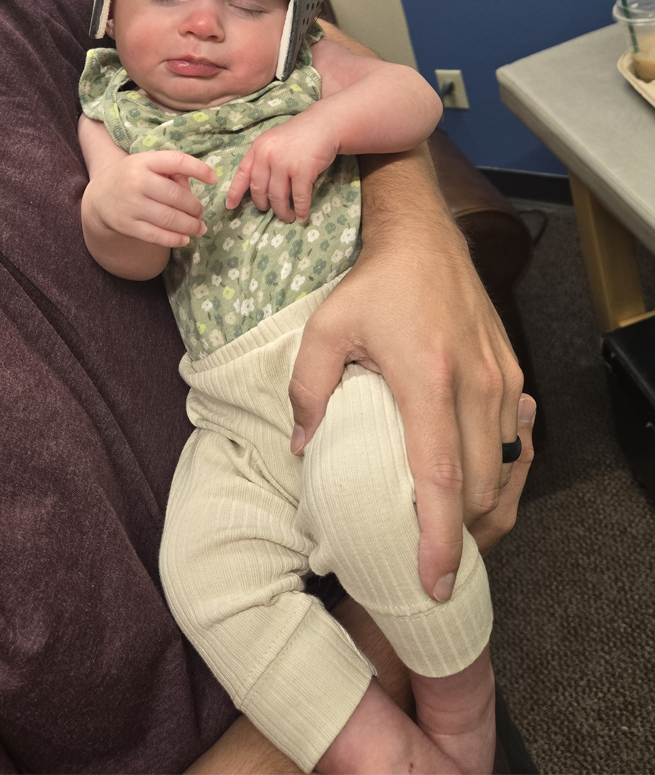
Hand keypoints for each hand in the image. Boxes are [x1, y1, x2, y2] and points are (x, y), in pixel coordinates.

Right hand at [86, 149, 216, 247]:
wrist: (100, 195)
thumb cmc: (134, 177)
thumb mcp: (148, 165)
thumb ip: (172, 173)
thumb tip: (192, 191)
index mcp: (145, 161)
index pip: (177, 161)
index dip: (199, 169)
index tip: (214, 179)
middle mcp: (136, 181)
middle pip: (176, 196)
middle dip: (195, 207)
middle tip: (201, 212)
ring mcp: (131, 205)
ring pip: (169, 218)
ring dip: (190, 225)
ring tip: (200, 228)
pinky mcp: (127, 225)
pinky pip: (156, 236)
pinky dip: (175, 239)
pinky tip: (185, 239)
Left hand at [226, 113, 339, 222]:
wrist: (324, 124)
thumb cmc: (298, 135)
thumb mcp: (273, 142)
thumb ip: (263, 159)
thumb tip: (255, 188)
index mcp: (258, 148)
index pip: (242, 173)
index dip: (234, 192)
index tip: (230, 206)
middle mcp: (268, 155)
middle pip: (259, 190)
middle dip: (263, 205)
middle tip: (268, 211)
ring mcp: (285, 163)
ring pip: (277, 197)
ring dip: (282, 212)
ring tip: (287, 217)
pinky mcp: (303, 170)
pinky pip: (299, 197)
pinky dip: (300, 210)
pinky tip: (301, 216)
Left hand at [288, 150, 524, 601]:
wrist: (424, 238)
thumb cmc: (373, 285)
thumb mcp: (325, 328)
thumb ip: (307, 389)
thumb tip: (302, 448)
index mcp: (427, 379)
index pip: (440, 477)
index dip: (438, 537)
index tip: (435, 582)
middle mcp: (474, 385)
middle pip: (483, 486)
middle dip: (464, 537)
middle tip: (434, 566)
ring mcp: (500, 379)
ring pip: (508, 469)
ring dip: (486, 510)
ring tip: (456, 538)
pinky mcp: (511, 372)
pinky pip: (518, 440)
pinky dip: (503, 473)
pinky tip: (478, 487)